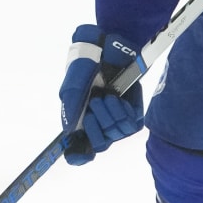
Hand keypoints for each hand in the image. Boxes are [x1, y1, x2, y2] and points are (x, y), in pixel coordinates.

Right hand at [58, 25, 143, 164]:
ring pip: (117, 134)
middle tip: (95, 103)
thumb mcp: (74, 84)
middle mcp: (98, 122)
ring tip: (107, 96)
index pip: (80, 150)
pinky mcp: (133, 112)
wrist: (110, 46)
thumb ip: (71, 106)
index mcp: (80, 120)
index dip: (79, 156)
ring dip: (111, 115)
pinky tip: (118, 98)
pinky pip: (131, 125)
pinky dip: (123, 112)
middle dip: (98, 126)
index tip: (79, 154)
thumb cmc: (88, 64)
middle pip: (100, 144)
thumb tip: (69, 132)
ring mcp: (116, 118)